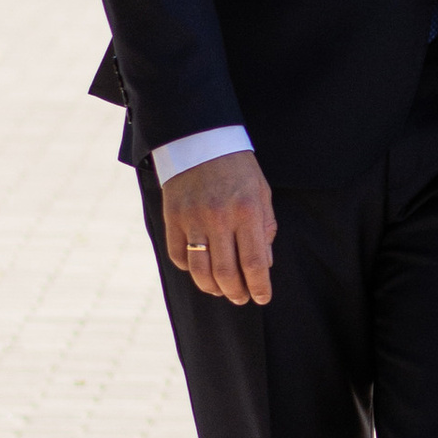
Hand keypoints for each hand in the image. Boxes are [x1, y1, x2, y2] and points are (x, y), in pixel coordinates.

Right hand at [161, 147, 276, 306]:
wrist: (199, 139)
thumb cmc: (237, 167)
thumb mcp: (261, 191)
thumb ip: (265, 227)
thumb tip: (264, 264)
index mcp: (246, 211)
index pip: (255, 262)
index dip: (260, 286)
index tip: (262, 298)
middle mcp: (218, 218)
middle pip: (226, 273)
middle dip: (237, 293)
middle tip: (242, 298)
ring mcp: (192, 219)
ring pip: (200, 271)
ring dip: (212, 288)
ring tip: (222, 291)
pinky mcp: (173, 218)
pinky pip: (179, 256)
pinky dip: (190, 269)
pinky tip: (201, 269)